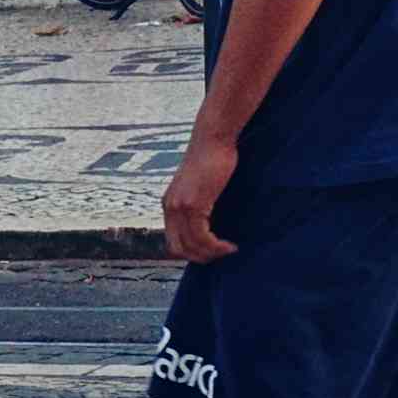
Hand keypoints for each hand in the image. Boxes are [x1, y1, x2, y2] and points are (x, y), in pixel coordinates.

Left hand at [162, 131, 239, 265]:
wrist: (212, 139)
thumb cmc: (212, 158)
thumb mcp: (200, 185)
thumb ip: (199, 203)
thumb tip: (210, 222)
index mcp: (168, 204)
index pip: (173, 241)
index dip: (192, 252)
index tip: (212, 252)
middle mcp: (169, 208)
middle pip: (178, 249)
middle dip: (200, 258)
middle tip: (220, 255)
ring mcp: (179, 207)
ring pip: (191, 246)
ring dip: (211, 254)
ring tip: (228, 250)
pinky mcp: (193, 205)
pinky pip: (202, 237)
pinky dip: (216, 246)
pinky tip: (230, 245)